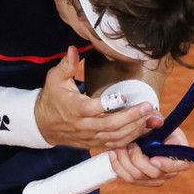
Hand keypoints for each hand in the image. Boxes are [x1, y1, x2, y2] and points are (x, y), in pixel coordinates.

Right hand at [35, 46, 154, 148]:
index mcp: (73, 108)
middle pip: (110, 125)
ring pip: (115, 137)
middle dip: (131, 117)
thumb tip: (73, 49)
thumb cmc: (52, 98)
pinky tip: (143, 128)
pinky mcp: (94, 143)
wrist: (43, 125)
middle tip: (147, 106)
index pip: (92, 109)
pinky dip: (130, 138)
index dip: (109, 105)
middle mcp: (82, 125)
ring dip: (134, 128)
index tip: (124, 96)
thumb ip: (67, 65)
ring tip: (150, 116)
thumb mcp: (55, 79)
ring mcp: (89, 137)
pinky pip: (115, 144)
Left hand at [109, 127, 189, 186]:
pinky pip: (128, 178)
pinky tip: (115, 154)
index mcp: (181, 156)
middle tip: (131, 144)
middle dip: (138, 158)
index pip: (180, 165)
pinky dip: (119, 166)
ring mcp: (155, 178)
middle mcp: (170, 171)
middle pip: (154, 173)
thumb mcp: (157, 120)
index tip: (153, 159)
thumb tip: (157, 121)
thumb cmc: (154, 127)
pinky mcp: (141, 181)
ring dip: (125, 160)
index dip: (166, 165)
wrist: (144, 134)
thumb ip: (157, 120)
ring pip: (137, 176)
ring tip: (120, 147)